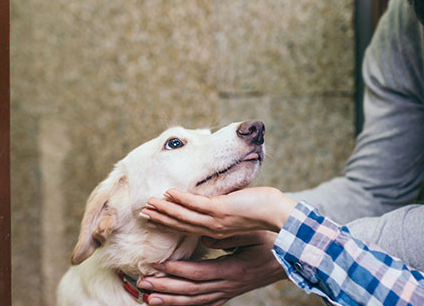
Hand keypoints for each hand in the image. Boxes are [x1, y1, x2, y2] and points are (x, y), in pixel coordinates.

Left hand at [138, 231, 285, 305]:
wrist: (293, 260)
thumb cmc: (275, 241)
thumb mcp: (255, 234)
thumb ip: (230, 236)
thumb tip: (205, 236)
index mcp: (233, 270)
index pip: (199, 273)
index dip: (178, 271)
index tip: (158, 265)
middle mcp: (229, 285)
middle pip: (191, 291)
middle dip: (165, 288)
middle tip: (143, 283)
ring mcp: (229, 292)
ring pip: (195, 301)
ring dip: (170, 300)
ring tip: (149, 298)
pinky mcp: (230, 293)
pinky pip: (206, 304)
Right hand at [140, 187, 296, 238]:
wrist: (280, 216)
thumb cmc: (264, 212)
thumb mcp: (239, 213)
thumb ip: (224, 211)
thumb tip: (215, 205)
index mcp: (217, 231)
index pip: (188, 227)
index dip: (170, 223)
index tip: (155, 218)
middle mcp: (213, 229)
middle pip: (181, 224)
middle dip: (161, 218)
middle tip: (143, 213)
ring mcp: (216, 221)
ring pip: (184, 216)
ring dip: (165, 209)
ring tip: (149, 204)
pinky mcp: (222, 211)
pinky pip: (197, 205)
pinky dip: (182, 199)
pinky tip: (169, 193)